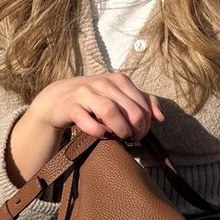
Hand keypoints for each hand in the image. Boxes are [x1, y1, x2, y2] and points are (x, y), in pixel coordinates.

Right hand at [7, 74, 164, 182]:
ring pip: (111, 112)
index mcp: (119, 79)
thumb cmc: (94, 99)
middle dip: (136, 130)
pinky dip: (98, 132)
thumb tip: (161, 118)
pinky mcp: (71, 106)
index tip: (139, 135)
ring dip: (120, 130)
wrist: (58, 99)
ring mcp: (86, 93)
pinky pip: (88, 121)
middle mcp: (103, 83)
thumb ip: (142, 103)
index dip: (146, 124)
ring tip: (120, 138)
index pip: (143, 105)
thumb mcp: (119, 97)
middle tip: (132, 140)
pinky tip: (102, 136)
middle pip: (131, 111)